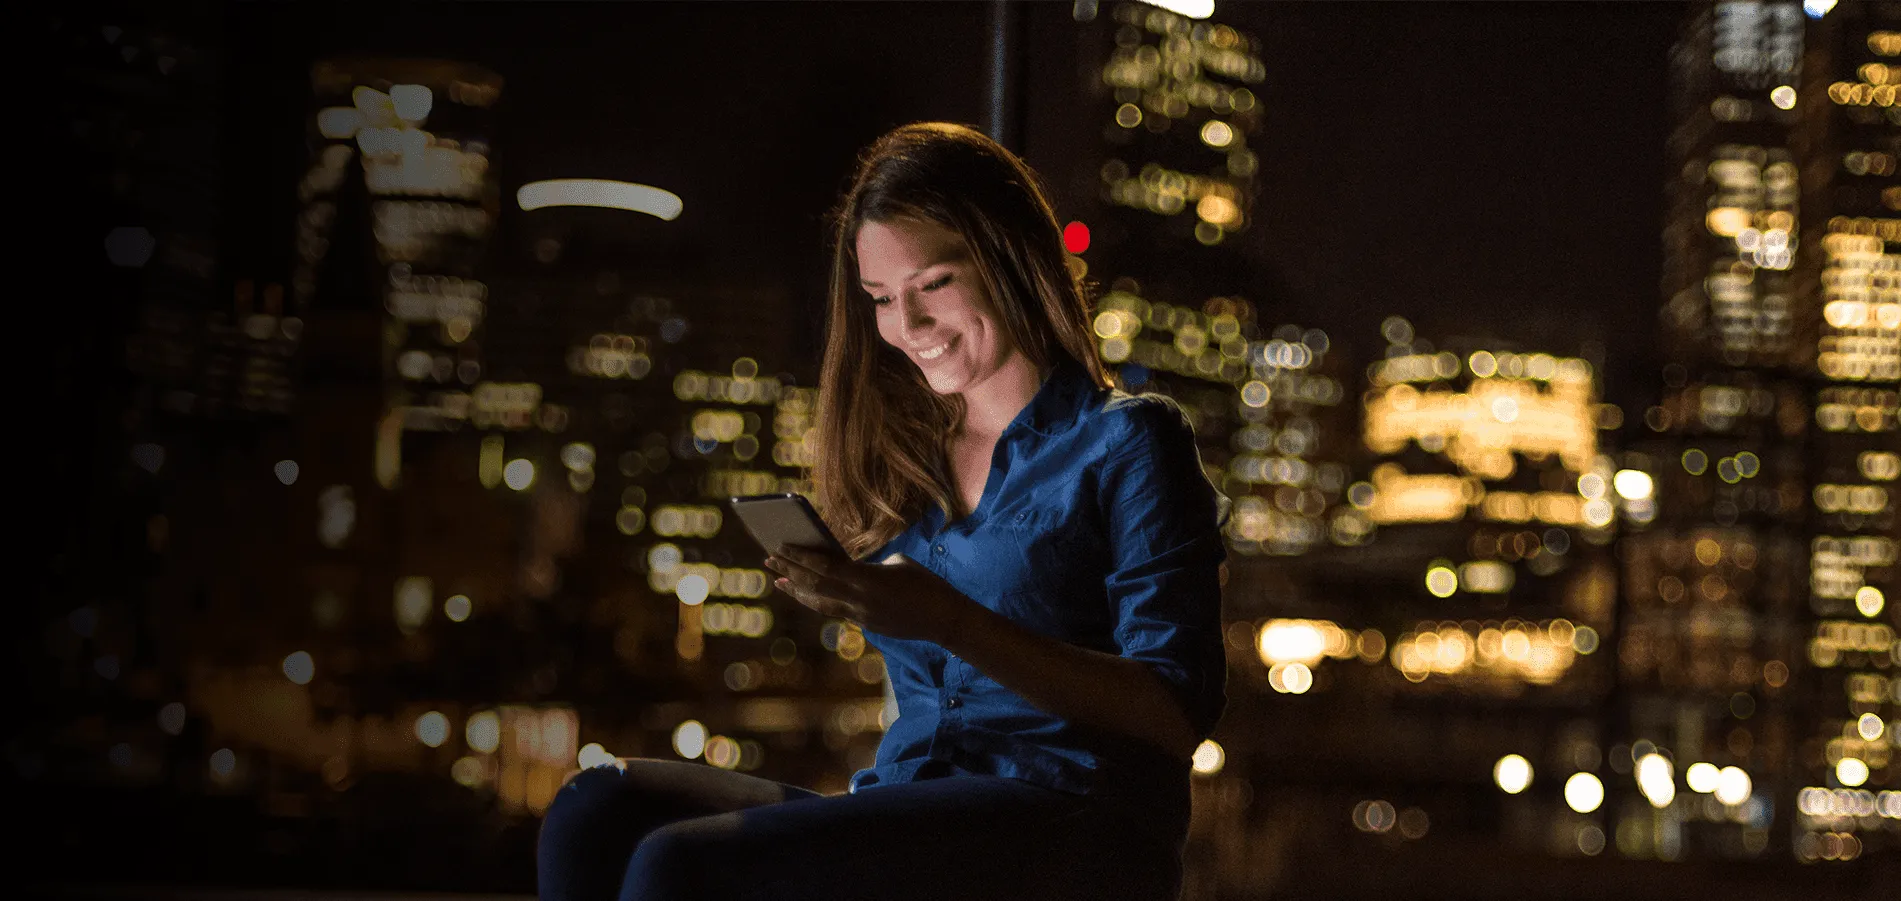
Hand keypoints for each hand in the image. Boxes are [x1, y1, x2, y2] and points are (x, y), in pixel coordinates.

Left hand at [763, 546, 976, 645]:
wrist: (944, 619)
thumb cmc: (926, 584)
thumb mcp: (898, 563)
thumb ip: (870, 566)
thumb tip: (849, 566)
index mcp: (867, 579)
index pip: (824, 566)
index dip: (800, 556)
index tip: (781, 546)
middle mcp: (858, 599)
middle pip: (815, 585)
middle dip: (789, 571)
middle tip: (768, 559)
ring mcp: (860, 616)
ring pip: (819, 603)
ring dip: (797, 591)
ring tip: (779, 581)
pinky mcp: (865, 625)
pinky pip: (834, 611)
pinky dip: (818, 601)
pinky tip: (807, 594)